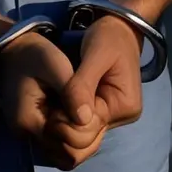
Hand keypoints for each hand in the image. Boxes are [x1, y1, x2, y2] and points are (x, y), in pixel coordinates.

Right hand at [0, 31, 101, 169]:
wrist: (13, 51)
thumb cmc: (34, 55)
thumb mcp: (55, 65)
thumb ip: (73, 92)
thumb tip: (88, 120)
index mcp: (29, 122)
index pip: (69, 145)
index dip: (86, 128)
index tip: (87, 103)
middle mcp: (26, 136)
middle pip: (68, 156)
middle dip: (85, 135)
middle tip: (86, 107)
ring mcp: (29, 136)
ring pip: (65, 155)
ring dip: (80, 137)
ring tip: (81, 110)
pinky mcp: (34, 132)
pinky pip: (59, 146)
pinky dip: (72, 136)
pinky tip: (75, 114)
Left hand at [46, 16, 144, 167]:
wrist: (118, 30)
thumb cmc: (108, 38)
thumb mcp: (96, 54)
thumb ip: (84, 84)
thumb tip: (78, 117)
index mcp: (124, 106)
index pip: (88, 128)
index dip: (63, 121)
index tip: (49, 104)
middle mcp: (119, 118)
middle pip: (84, 140)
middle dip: (61, 127)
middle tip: (47, 104)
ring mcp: (110, 117)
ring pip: (80, 139)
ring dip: (61, 127)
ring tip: (50, 105)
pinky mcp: (100, 113)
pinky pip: (79, 128)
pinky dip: (64, 122)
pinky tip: (54, 106)